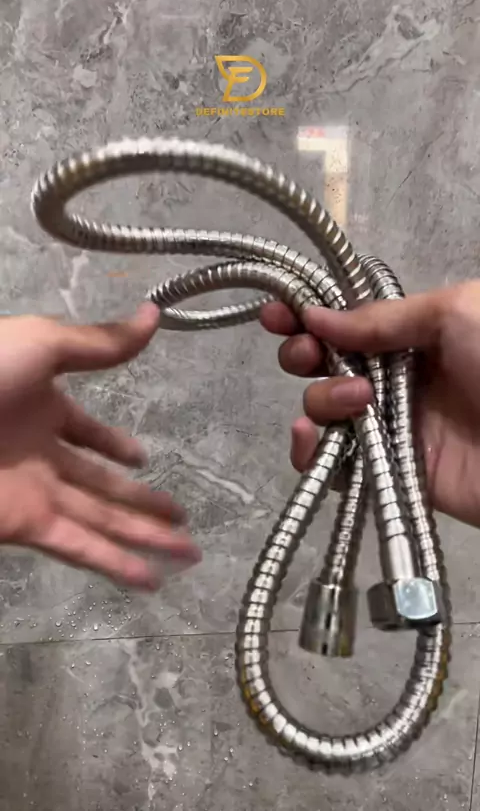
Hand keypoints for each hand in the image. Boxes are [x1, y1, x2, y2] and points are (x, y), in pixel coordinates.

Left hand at [0, 304, 199, 588]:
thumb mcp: (42, 344)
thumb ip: (100, 343)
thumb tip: (154, 315)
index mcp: (42, 408)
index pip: (88, 435)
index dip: (116, 447)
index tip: (144, 459)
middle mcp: (41, 455)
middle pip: (104, 487)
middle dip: (146, 504)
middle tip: (185, 519)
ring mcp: (34, 494)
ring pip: (101, 522)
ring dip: (144, 539)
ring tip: (189, 555)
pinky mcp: (24, 526)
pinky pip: (79, 547)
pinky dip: (115, 565)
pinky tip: (151, 578)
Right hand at [261, 281, 479, 528]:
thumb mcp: (455, 314)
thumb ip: (384, 318)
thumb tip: (318, 315)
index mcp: (413, 336)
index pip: (348, 321)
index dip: (307, 314)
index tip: (276, 314)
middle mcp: (396, 378)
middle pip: (327, 363)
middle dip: (303, 355)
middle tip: (305, 355)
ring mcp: (391, 426)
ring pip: (324, 410)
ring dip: (322, 399)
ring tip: (357, 401)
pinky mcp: (390, 473)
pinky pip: (335, 466)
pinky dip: (310, 454)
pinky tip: (311, 441)